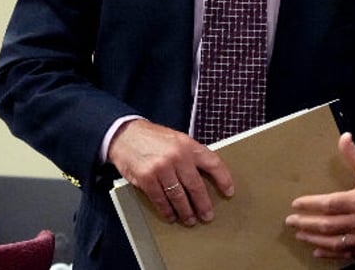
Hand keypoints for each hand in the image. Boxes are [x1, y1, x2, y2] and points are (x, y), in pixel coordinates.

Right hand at [107, 119, 233, 225]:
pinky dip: (167, 211)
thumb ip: (191, 155)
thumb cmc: (154, 138)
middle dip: (203, 204)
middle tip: (207, 216)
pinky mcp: (146, 179)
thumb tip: (206, 176)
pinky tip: (171, 216)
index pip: (213, 163)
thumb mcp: (177, 140)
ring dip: (186, 211)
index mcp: (188, 145)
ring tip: (190, 219)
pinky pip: (160, 200)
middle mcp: (177, 156)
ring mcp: (161, 168)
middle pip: (196, 186)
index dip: (223, 179)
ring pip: (178, 197)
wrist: (126, 135)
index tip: (229, 191)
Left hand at [285, 133, 354, 262]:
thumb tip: (344, 137)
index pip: (329, 204)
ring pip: (334, 242)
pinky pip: (347, 254)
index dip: (311, 205)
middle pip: (328, 226)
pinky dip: (330, 254)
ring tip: (299, 235)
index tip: (296, 204)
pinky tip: (317, 252)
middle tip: (290, 222)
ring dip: (314, 239)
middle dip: (306, 224)